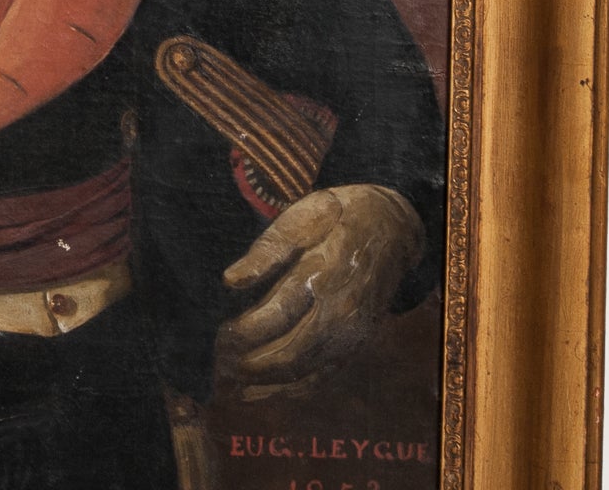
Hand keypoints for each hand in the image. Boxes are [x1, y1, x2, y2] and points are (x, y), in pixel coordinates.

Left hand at [216, 184, 423, 400]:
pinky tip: (263, 390)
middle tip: (218, 363)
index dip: (244, 332)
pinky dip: (291, 390)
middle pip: (291, 353)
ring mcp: (353, 332)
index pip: (276, 314)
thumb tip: (230, 281)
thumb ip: (266, 251)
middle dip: (250, 364)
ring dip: (267, 384)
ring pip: (306, 373)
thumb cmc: (335, 217)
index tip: (217, 334)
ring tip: (231, 384)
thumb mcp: (300, 218)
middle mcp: (341, 311)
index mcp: (322, 273)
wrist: (391, 228)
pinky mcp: (358, 344)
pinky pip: (323, 377)